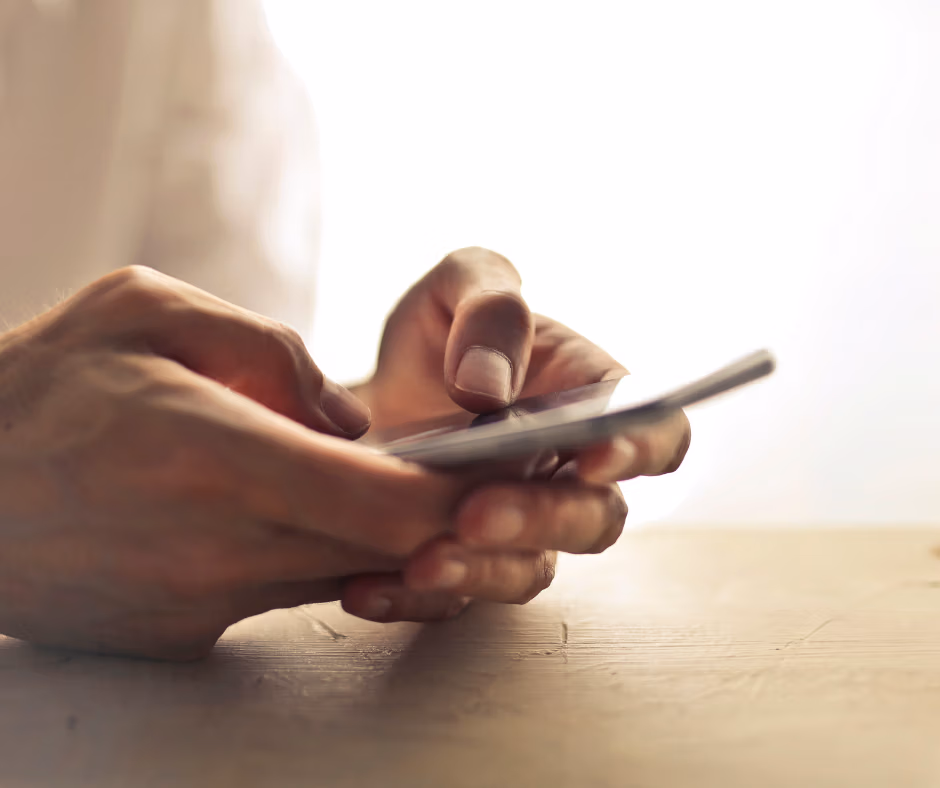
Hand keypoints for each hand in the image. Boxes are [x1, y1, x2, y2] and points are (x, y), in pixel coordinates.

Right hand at [0, 267, 479, 659]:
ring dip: (375, 537)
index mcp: (217, 456)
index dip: (458, 495)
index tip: (493, 471)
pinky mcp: (179, 636)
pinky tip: (282, 512)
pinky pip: (282, 595)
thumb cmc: (43, 384)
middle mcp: (218, 548)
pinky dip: (309, 557)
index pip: (388, 505)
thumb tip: (350, 417)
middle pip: (383, 554)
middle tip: (464, 474)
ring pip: (341, 577)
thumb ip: (270, 351)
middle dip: (437, 518)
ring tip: (371, 481)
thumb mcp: (147, 310)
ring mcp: (198, 605)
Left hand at [341, 248, 690, 622]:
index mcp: (590, 399)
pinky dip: (410, 599)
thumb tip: (485, 390)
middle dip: (540, 519)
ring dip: (482, 572)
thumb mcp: (459, 286)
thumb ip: (489, 308)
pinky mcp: (463, 564)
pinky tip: (364, 587)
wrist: (367, 393)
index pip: (654, 433)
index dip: (639, 449)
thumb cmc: (439, 334)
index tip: (593, 456)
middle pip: (593, 518)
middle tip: (475, 512)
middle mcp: (566, 475)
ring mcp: (518, 528)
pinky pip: (452, 599)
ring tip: (421, 562)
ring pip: (529, 571)